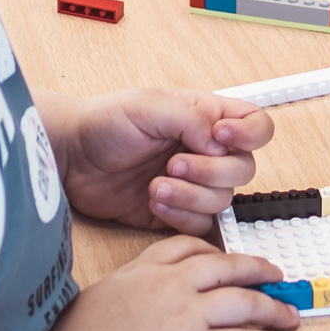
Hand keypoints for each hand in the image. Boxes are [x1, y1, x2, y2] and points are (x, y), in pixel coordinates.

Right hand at [46, 235, 298, 330]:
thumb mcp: (95, 301)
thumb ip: (120, 293)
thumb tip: (127, 303)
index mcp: (141, 269)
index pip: (187, 248)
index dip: (214, 252)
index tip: (227, 258)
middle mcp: (169, 284)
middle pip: (226, 267)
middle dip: (256, 269)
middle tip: (275, 274)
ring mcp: (186, 315)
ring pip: (244, 302)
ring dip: (273, 308)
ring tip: (290, 315)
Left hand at [54, 89, 272, 233]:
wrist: (72, 158)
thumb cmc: (106, 122)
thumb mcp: (149, 105)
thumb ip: (192, 118)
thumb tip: (220, 143)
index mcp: (207, 118)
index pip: (256, 126)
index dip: (249, 136)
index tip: (219, 138)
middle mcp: (206, 151)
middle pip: (244, 170)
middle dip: (211, 172)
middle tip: (173, 164)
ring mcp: (193, 184)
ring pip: (223, 201)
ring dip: (191, 195)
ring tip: (155, 185)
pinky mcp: (176, 212)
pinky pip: (200, 224)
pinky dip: (180, 216)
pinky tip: (154, 202)